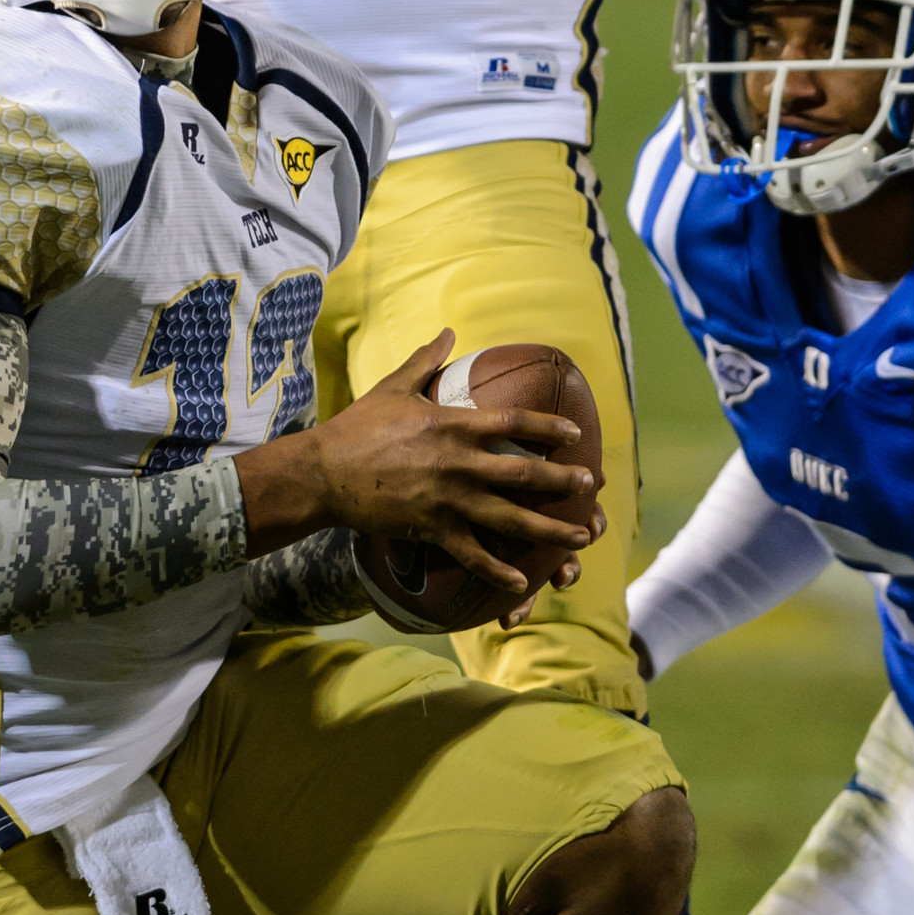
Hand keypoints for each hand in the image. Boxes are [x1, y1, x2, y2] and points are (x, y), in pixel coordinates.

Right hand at [310, 332, 598, 601]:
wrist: (323, 472)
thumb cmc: (358, 426)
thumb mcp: (393, 386)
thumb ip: (426, 359)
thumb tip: (448, 332)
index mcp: (453, 425)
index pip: (515, 422)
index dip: (549, 426)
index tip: (575, 434)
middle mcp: (458, 463)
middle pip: (524, 472)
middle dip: (562, 481)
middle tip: (590, 485)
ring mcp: (448, 499)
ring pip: (510, 518)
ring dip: (548, 530)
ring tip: (578, 538)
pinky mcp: (431, 529)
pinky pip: (472, 555)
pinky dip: (497, 571)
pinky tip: (521, 583)